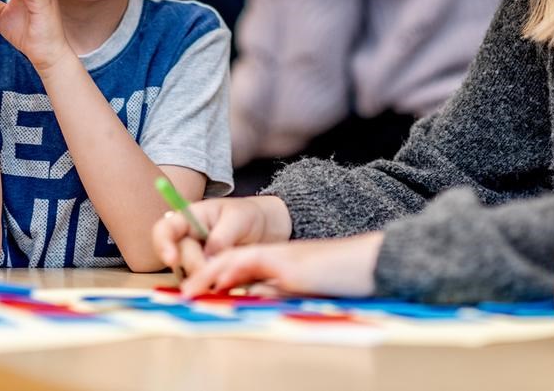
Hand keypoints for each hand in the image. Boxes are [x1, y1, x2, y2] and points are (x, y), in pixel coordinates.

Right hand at [152, 196, 292, 275]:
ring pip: (189, 276)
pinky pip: (202, 286)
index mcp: (189, 219)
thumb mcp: (238, 218)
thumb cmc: (248, 216)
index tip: (172, 259)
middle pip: (179, 258)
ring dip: (206, 278)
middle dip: (196, 266)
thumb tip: (208, 259)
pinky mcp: (205, 277)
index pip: (164, 231)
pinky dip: (213, 287)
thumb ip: (221, 237)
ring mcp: (195, 260)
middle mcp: (187, 241)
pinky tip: (230, 283)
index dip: (162, 244)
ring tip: (229, 273)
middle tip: (216, 271)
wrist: (265, 230)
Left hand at [179, 232, 383, 298]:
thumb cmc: (342, 279)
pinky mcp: (290, 264)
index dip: (215, 276)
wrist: (369, 264)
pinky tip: (219, 280)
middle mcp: (275, 255)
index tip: (197, 292)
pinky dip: (234, 271)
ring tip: (190, 290)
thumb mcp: (304, 288)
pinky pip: (255, 264)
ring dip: (210, 275)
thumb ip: (280, 289)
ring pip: (237, 260)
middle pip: (230, 259)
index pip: (238, 266)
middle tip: (184, 292)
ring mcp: (282, 256)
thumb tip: (256, 297)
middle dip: (204, 275)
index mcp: (278, 262)